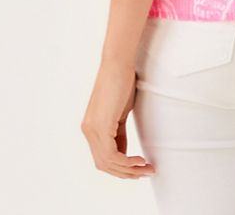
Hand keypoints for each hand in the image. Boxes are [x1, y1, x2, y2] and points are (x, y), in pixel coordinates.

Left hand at [80, 59, 155, 179]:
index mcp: (91, 127)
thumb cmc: (122, 81)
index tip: (138, 168)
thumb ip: (118, 132)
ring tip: (146, 168)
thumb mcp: (120, 112)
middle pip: (104, 165)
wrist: (118, 63)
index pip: (102, 158)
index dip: (120, 167)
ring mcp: (92, 130)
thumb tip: (122, 151)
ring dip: (129, 169)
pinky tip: (139, 160)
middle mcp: (88, 131)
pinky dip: (126, 162)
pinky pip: (112, 155)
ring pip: (108, 162)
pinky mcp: (101, 126)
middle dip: (126, 173)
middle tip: (145, 173)